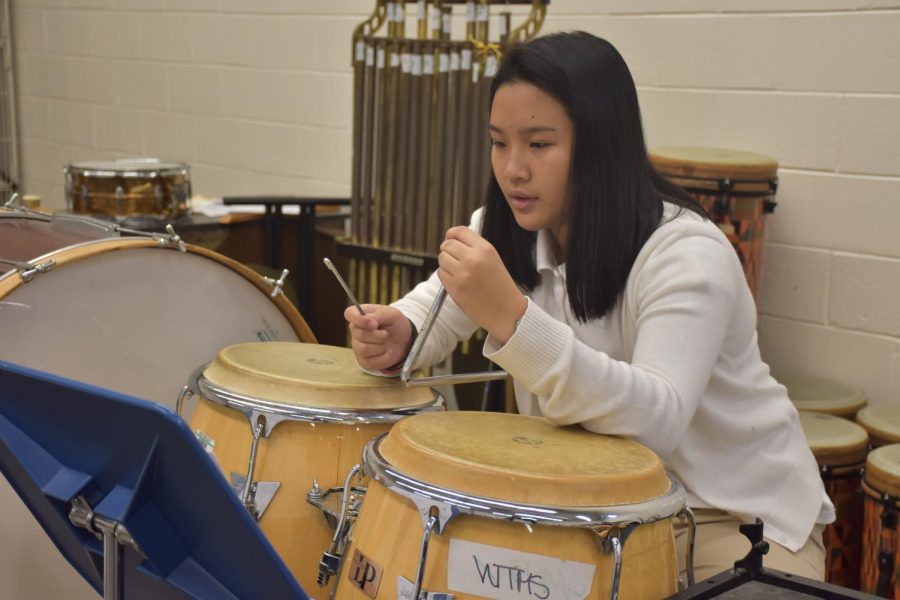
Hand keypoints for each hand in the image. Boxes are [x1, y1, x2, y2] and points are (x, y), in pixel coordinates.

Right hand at [344, 304, 413, 370]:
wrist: (404, 341)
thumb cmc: (396, 324)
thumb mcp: (393, 314)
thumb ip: (380, 314)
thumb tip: (368, 319)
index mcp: (361, 315)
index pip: (350, 314)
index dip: (359, 319)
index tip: (374, 324)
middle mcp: (355, 330)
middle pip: (359, 334)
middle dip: (378, 335)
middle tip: (387, 333)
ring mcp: (358, 346)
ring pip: (363, 349)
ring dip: (381, 346)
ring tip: (386, 342)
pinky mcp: (363, 360)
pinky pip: (370, 362)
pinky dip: (384, 357)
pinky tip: (387, 352)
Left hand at [438, 226, 526, 342]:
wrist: (507, 311)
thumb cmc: (501, 286)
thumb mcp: (493, 259)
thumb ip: (474, 248)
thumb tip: (451, 239)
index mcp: (485, 249)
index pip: (459, 231)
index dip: (451, 234)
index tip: (450, 238)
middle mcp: (472, 259)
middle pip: (447, 245)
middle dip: (448, 250)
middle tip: (455, 259)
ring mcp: (462, 274)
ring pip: (442, 259)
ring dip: (446, 264)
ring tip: (458, 272)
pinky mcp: (455, 288)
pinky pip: (441, 274)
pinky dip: (446, 276)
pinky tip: (458, 282)